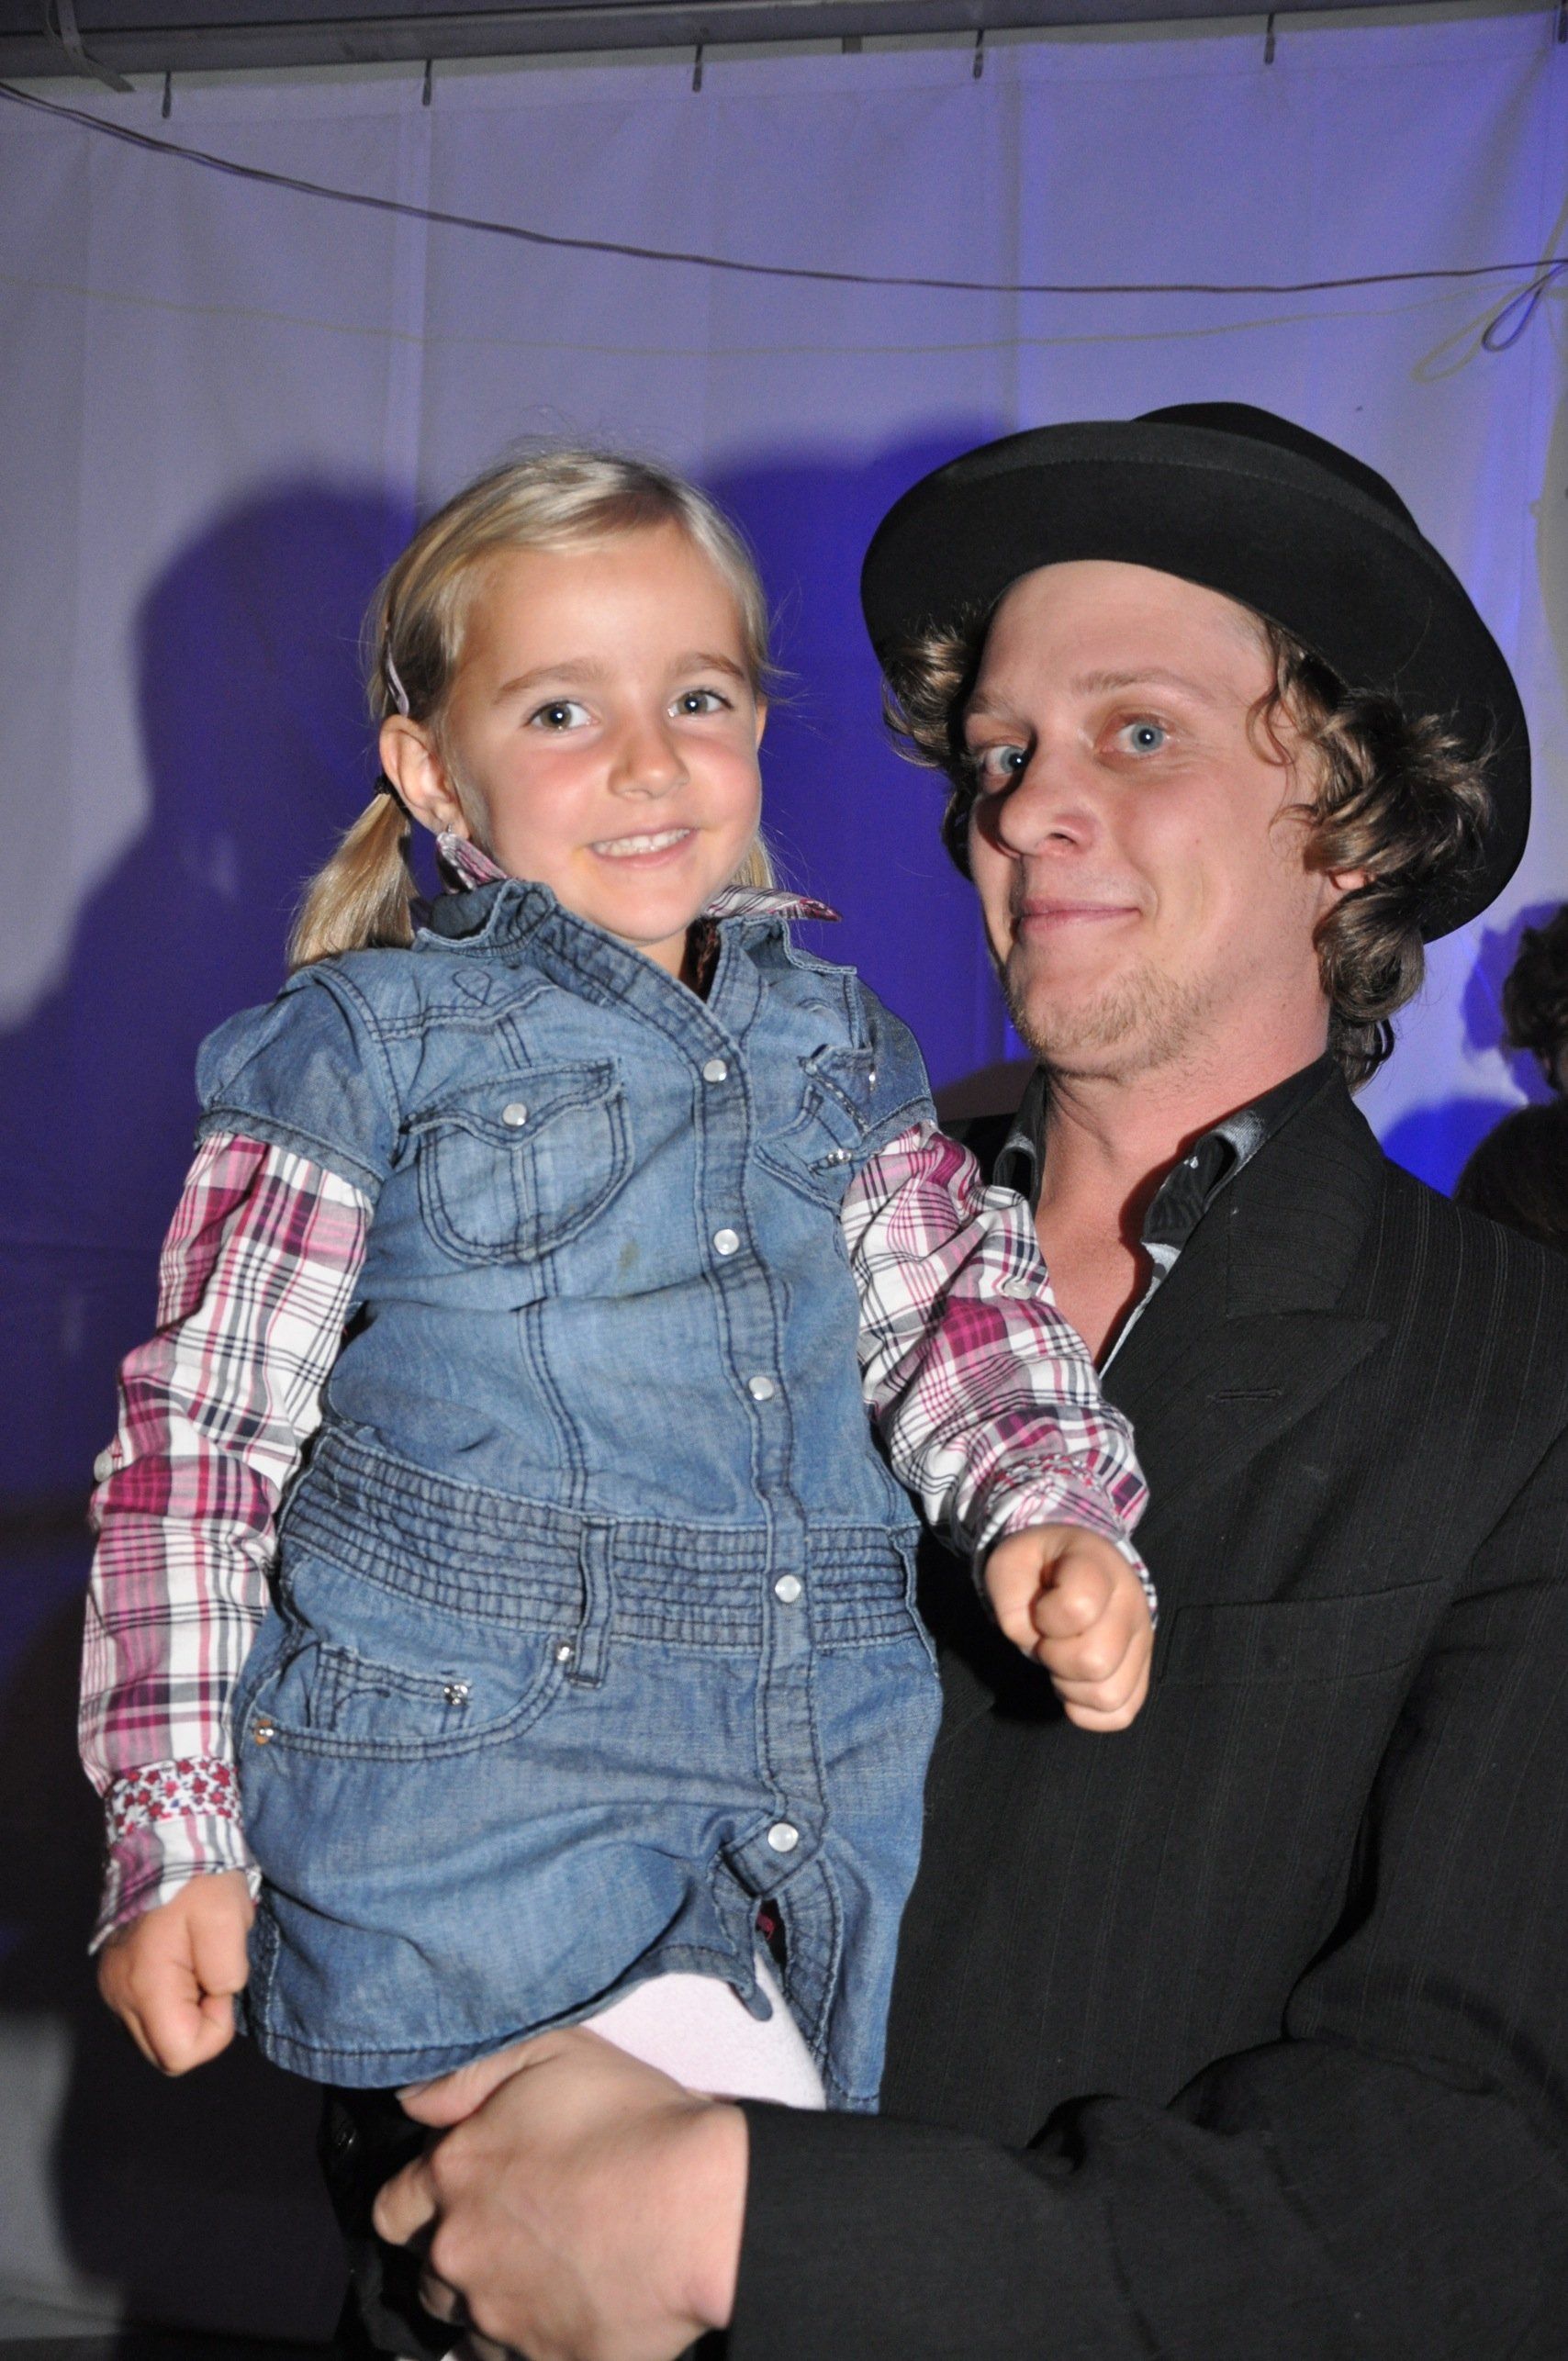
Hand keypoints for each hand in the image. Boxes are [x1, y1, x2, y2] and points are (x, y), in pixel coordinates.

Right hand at [96, 1869, 253, 2072]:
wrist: (165, 1840)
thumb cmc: (200, 1880)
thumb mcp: (229, 1920)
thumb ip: (226, 1973)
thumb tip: (217, 1996)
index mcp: (145, 1987)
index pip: (180, 2055)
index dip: (213, 2029)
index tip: (219, 1983)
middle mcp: (119, 1996)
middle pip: (165, 2052)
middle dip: (198, 2023)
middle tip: (210, 1972)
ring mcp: (112, 1987)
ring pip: (155, 2033)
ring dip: (183, 2010)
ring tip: (196, 1962)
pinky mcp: (114, 1975)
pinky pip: (146, 2011)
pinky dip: (169, 1998)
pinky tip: (181, 1961)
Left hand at [373, 2026, 747, 2360]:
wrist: (703, 2209)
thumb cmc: (634, 2121)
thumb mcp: (552, 2051)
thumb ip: (469, 2072)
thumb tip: (413, 2102)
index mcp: (454, 2175)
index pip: (393, 2208)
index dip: (423, 2199)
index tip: (462, 2193)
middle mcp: (460, 2253)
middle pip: (430, 2272)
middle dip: (460, 2252)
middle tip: (517, 2232)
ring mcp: (499, 2318)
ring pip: (467, 2325)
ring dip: (492, 2302)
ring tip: (545, 2274)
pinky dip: (531, 2342)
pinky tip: (568, 2310)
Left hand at [984, 1524, 1152, 1728]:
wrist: (1075, 1568)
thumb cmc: (1039, 1568)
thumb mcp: (1010, 1564)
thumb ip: (1010, 1599)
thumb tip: (1033, 1640)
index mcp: (1099, 1567)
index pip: (1077, 1607)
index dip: (1046, 1618)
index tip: (1041, 1608)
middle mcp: (1132, 1604)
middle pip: (1095, 1661)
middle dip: (1054, 1657)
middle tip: (1049, 1638)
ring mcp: (1143, 1642)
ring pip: (1109, 1695)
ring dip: (1070, 1686)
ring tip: (1062, 1658)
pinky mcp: (1142, 1674)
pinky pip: (1119, 1714)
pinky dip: (1088, 1708)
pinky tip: (1075, 1680)